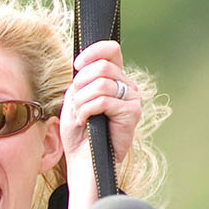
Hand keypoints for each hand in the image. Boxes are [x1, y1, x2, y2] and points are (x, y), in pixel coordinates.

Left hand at [58, 40, 141, 174]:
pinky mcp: (132, 112)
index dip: (92, 52)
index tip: (76, 65)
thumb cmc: (79, 130)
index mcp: (115, 78)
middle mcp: (127, 85)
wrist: (84, 158)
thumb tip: (83, 64)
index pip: (111, 50)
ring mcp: (132, 98)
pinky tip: (85, 121)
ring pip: (100, 84)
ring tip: (81, 115)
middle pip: (101, 67)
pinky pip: (103, 101)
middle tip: (77, 104)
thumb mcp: (75, 98)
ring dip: (82, 101)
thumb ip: (81, 79)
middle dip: (80, 85)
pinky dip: (86, 110)